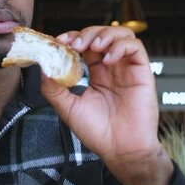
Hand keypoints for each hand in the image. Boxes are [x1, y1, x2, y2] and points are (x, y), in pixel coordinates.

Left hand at [40, 26, 172, 184]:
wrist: (120, 150)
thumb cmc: (98, 132)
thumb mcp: (68, 108)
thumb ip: (54, 89)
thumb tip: (42, 68)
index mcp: (96, 74)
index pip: (85, 45)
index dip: (73, 38)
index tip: (59, 42)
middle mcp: (112, 68)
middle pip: (101, 34)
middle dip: (86, 34)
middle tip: (75, 45)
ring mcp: (127, 69)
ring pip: (121, 34)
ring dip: (105, 35)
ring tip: (93, 47)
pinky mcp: (142, 73)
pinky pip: (135, 48)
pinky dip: (120, 47)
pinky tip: (108, 60)